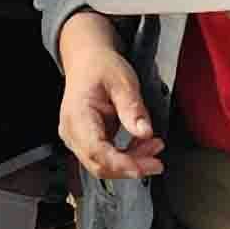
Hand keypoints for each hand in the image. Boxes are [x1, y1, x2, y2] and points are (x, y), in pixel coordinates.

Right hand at [56, 20, 162, 177]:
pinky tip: (141, 145)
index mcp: (77, 115)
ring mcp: (76, 138)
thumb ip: (133, 108)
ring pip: (103, 165)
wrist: (87, 61)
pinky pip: (106, 157)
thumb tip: (145, 132)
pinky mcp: (85, 141)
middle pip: (99, 164)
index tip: (145, 167)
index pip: (96, 151)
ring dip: (130, 162)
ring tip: (153, 146)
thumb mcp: (123, 82)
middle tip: (157, 160)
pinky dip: (126, 156)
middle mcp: (72, 131)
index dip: (121, 164)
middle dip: (130, 166)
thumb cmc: (100, 68)